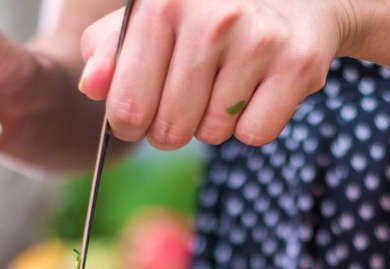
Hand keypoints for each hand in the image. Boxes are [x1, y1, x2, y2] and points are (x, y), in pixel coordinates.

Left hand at [78, 0, 356, 148]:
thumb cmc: (206, 13)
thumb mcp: (152, 18)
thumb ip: (111, 50)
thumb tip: (92, 85)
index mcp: (162, 2)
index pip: (126, 106)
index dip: (129, 123)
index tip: (137, 115)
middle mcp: (211, 17)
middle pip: (170, 130)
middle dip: (173, 127)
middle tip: (189, 97)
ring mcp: (258, 39)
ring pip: (213, 133)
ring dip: (215, 121)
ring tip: (228, 80)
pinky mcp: (298, 64)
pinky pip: (255, 134)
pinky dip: (254, 122)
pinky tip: (258, 85)